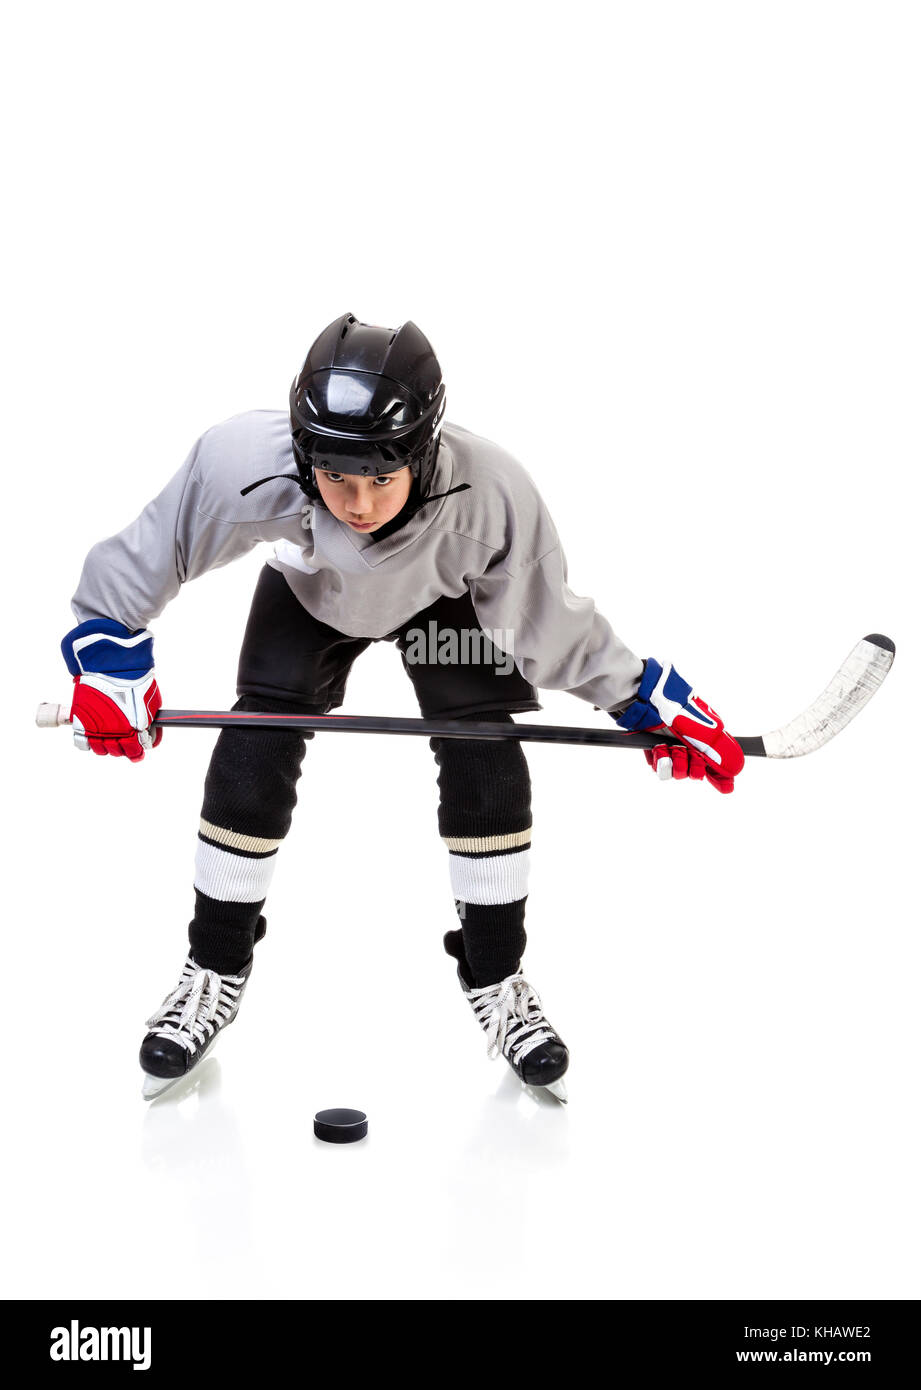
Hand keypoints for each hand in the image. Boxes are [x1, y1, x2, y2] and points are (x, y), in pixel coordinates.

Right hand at [61, 619, 161, 760]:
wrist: (110, 662)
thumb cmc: (134, 678)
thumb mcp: (149, 700)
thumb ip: (148, 719)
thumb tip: (148, 733)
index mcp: (133, 728)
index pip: (135, 751)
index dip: (137, 752)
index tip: (138, 751)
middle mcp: (114, 731)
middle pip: (117, 751)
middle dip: (122, 748)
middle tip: (123, 742)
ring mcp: (96, 727)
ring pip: (100, 750)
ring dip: (105, 747)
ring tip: (108, 739)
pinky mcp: (80, 720)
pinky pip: (82, 742)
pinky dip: (87, 742)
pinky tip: (93, 737)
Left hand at [614, 658, 743, 792]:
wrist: (647, 702)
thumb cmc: (678, 710)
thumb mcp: (706, 730)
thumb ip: (722, 752)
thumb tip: (737, 769)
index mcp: (706, 737)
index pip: (716, 763)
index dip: (720, 776)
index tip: (724, 786)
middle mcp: (690, 744)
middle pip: (697, 772)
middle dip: (694, 767)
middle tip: (691, 756)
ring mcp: (673, 748)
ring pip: (679, 773)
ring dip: (677, 764)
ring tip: (672, 751)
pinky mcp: (656, 751)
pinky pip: (661, 769)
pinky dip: (661, 761)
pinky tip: (660, 749)